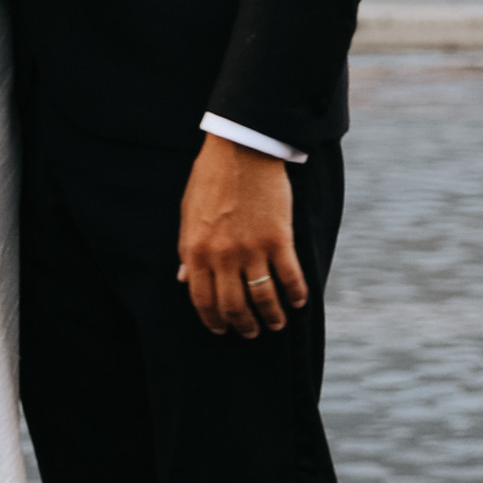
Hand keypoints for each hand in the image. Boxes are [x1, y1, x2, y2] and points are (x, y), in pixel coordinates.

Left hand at [177, 137, 307, 337]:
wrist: (241, 149)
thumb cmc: (211, 178)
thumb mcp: (189, 213)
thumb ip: (187, 249)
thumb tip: (183, 278)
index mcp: (196, 250)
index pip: (202, 299)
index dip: (213, 320)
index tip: (221, 330)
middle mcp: (222, 256)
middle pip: (233, 306)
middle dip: (243, 325)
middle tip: (251, 332)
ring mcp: (251, 249)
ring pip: (263, 299)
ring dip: (271, 317)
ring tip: (276, 324)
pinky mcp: (278, 239)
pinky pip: (289, 277)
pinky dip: (296, 294)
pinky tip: (299, 301)